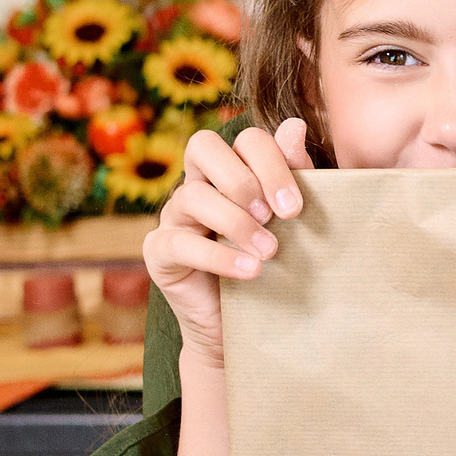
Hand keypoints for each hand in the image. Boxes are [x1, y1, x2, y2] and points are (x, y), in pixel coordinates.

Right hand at [143, 120, 313, 365]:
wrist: (243, 330)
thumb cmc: (273, 268)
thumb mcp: (288, 222)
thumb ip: (291, 175)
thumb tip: (294, 126)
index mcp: (230, 171)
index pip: (243, 139)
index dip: (271, 161)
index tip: (296, 206)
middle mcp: (197, 185)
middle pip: (202, 145)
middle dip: (245, 179)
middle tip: (278, 217)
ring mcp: (173, 217)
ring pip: (193, 195)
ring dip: (237, 223)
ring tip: (270, 252)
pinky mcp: (159, 252)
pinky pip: (180, 243)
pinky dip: (219, 256)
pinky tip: (251, 272)